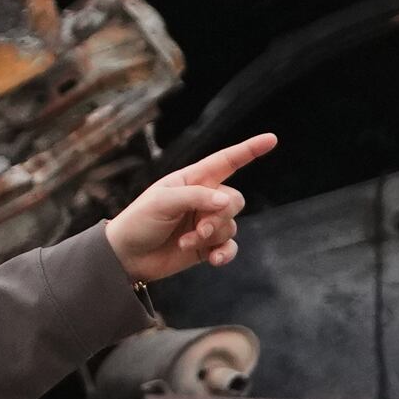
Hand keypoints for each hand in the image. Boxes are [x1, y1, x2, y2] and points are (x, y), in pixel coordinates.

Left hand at [105, 135, 276, 282]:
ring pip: (230, 225)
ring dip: (212, 236)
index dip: (249, 150)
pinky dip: (225, 253)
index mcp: (192, 180)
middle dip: (220, 216)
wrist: (126, 257)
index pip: (226, 162)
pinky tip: (213, 260)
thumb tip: (226, 202)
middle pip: (234, 200)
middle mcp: (203, 199)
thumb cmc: (139, 221)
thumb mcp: (163, 202)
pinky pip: (230, 247)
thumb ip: (196, 198)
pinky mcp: (206, 247)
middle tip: (198, 229)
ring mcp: (206, 223)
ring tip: (187, 242)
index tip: (272, 139)